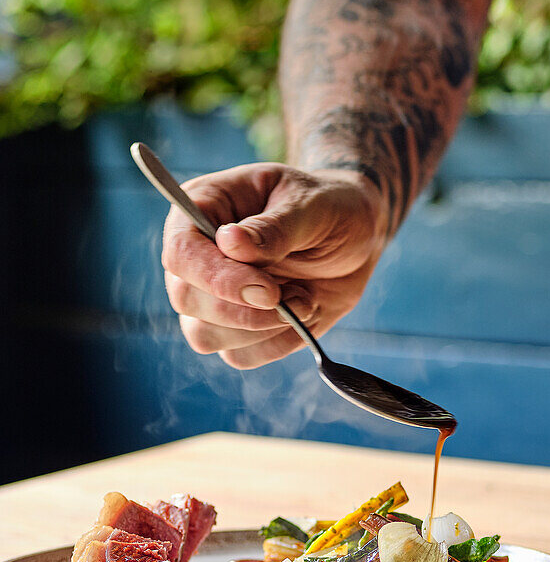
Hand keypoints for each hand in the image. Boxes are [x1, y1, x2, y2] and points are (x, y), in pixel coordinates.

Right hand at [161, 163, 387, 368]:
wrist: (356, 237)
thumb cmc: (329, 207)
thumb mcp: (312, 205)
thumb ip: (274, 227)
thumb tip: (230, 242)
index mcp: (205, 206)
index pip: (181, 252)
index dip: (217, 278)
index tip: (268, 290)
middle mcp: (199, 254)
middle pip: (186, 299)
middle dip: (243, 311)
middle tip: (297, 296)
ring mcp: (212, 295)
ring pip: (205, 336)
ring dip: (261, 328)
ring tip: (304, 299)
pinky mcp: (236, 328)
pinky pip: (239, 356)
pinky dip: (276, 344)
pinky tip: (303, 316)